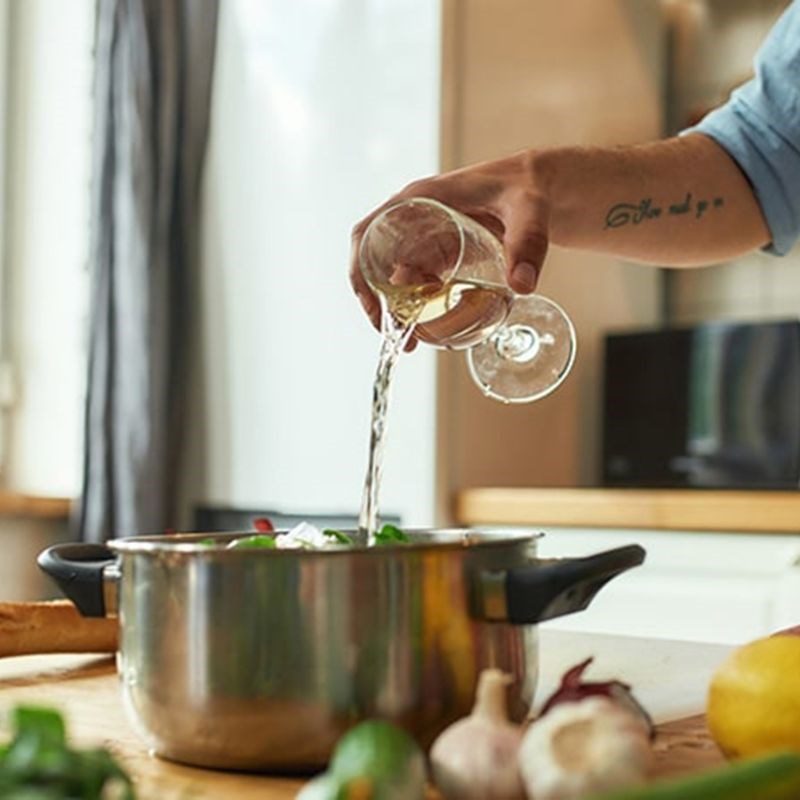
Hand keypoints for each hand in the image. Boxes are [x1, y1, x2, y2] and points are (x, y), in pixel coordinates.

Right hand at [349, 150, 550, 335]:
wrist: (541, 187)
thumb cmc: (528, 186)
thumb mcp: (530, 211)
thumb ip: (528, 243)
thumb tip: (521, 285)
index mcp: (421, 199)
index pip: (369, 232)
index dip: (361, 270)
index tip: (374, 306)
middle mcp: (415, 217)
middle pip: (376, 261)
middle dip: (380, 301)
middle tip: (398, 336)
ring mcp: (427, 236)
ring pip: (396, 275)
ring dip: (399, 308)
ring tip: (413, 342)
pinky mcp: (441, 251)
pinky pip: (418, 280)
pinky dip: (420, 304)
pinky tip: (432, 325)